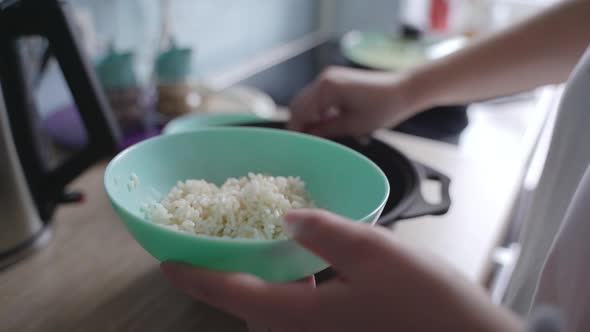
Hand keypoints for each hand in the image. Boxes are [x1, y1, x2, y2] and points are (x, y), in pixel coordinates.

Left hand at [161, 209, 521, 331]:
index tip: (166, 265)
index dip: (196, 278)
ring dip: (256, 287)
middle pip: (247, 309)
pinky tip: (305, 273)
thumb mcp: (376, 253)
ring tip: (253, 257)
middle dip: (223, 284)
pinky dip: (288, 294)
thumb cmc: (426, 302)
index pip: (232, 295)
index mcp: (302, 315)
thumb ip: (324, 232)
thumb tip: (287, 216)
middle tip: (211, 253)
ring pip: (272, 314)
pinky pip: (297, 316)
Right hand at [287, 66, 422, 136]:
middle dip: (300, 123)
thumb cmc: (383, 108)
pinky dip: (318, 110)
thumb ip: (326, 131)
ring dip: (309, 117)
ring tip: (318, 135)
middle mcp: (324, 79)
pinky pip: (318, 97)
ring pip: (307, 101)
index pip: (300, 111)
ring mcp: (329, 77)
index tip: (298, 146)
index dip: (296, 130)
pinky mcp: (336, 80)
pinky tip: (327, 123)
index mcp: (326, 88)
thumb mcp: (352, 126)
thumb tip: (308, 138)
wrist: (404, 90)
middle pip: (299, 104)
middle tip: (306, 142)